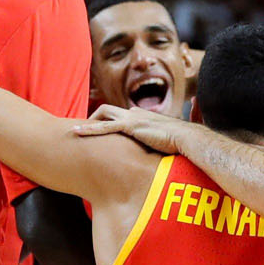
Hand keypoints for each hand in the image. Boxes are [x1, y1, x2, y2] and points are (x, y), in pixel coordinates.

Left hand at [72, 104, 189, 153]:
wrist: (187, 138)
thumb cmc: (181, 144)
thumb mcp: (168, 142)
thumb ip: (161, 144)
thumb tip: (163, 154)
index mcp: (143, 117)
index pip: (122, 115)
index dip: (110, 122)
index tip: (103, 132)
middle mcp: (136, 114)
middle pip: (109, 110)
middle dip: (95, 118)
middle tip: (85, 131)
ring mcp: (132, 118)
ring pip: (103, 114)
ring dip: (89, 122)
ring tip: (77, 132)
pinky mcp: (130, 127)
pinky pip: (104, 126)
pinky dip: (90, 129)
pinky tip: (77, 133)